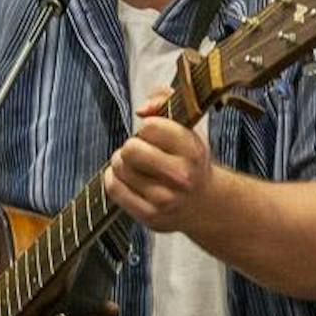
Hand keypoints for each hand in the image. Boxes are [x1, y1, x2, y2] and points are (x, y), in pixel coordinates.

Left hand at [103, 91, 215, 232]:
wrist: (202, 204)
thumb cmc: (187, 159)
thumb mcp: (186, 125)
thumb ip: (164, 100)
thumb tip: (142, 109)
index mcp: (192, 150)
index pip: (150, 126)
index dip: (146, 127)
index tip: (154, 135)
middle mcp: (181, 176)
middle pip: (130, 149)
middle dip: (130, 146)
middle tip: (139, 152)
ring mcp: (165, 199)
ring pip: (119, 168)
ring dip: (121, 163)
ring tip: (136, 166)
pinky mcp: (149, 215)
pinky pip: (113, 188)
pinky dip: (113, 179)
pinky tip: (126, 178)